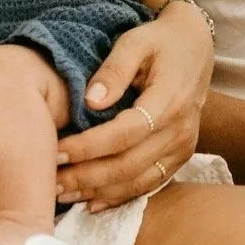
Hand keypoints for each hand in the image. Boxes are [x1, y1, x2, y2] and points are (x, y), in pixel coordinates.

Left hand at [54, 1, 212, 209]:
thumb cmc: (159, 42)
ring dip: (98, 192)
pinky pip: (149, 184)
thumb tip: (90, 100)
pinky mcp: (180, 157)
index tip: (56, 152)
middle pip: (129, 165)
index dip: (89, 147)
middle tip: (49, 181)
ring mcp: (183, 147)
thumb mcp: (135, 42)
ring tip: (62, 195)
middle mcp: (181, 130)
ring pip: (138, 181)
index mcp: (170, 101)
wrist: (195, 47)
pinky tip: (91, 202)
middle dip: (86, 176)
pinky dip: (119, 197)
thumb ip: (114, 69)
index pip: (125, 133)